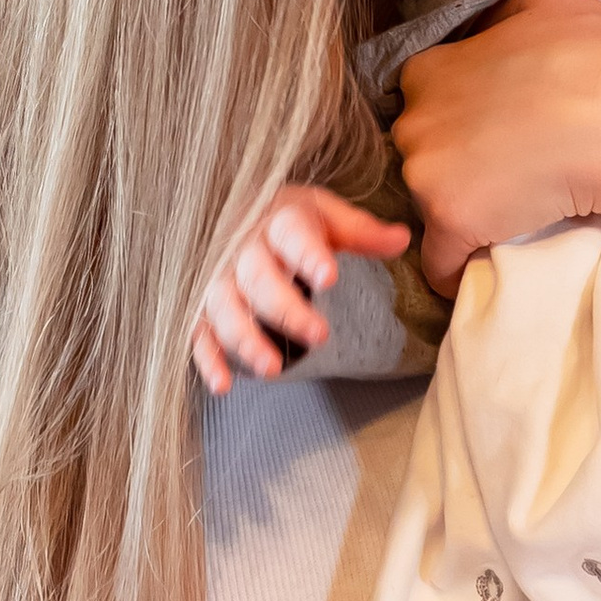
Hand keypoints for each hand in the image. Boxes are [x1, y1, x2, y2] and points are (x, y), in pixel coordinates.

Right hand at [192, 185, 409, 392]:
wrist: (241, 214)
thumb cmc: (292, 221)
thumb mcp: (328, 217)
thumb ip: (361, 231)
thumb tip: (402, 239)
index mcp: (278, 219)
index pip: (292, 234)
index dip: (308, 255)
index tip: (329, 276)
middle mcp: (242, 248)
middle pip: (258, 278)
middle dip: (285, 308)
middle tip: (319, 335)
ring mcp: (218, 278)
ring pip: (224, 308)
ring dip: (244, 339)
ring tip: (273, 368)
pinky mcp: (203, 306)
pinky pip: (199, 332)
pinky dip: (208, 359)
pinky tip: (224, 385)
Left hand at [392, 0, 600, 292]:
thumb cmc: (597, 56)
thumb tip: (518, 4)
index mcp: (434, 66)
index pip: (427, 96)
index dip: (461, 114)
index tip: (497, 128)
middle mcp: (416, 115)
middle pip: (422, 148)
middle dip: (454, 159)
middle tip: (508, 169)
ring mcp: (427, 169)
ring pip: (429, 201)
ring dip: (460, 208)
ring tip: (508, 214)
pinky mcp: (448, 220)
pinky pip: (439, 262)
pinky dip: (457, 269)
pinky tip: (481, 271)